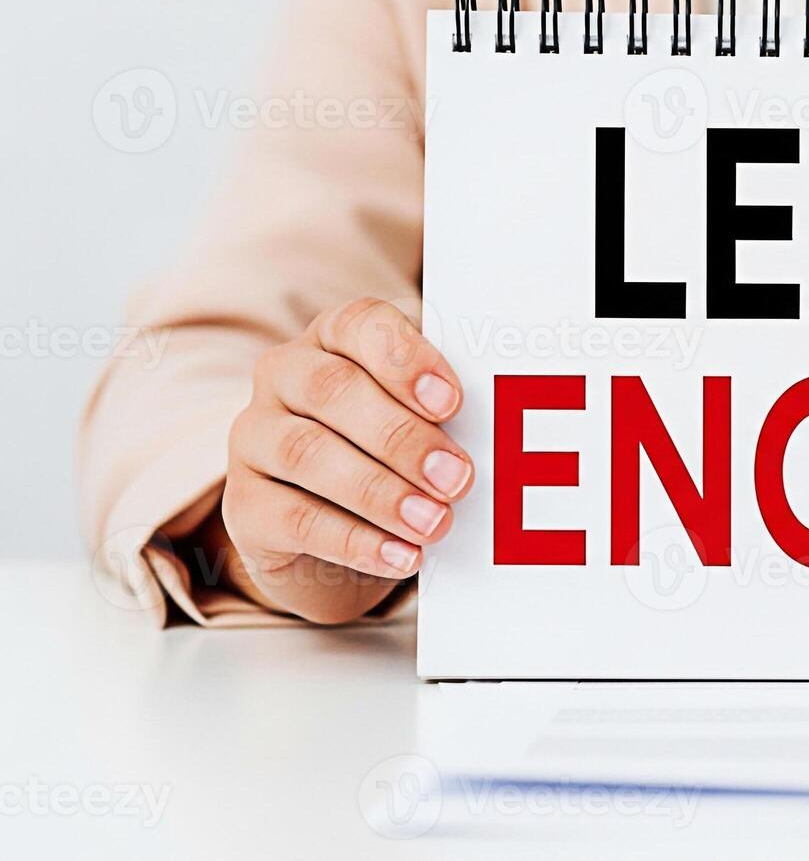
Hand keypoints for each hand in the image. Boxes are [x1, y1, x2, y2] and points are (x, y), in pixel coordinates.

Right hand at [222, 298, 471, 622]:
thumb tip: (494, 434)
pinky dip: (356, 541)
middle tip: (457, 478)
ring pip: (308, 453)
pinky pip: (295, 518)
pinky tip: (401, 555)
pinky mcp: (244, 505)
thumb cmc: (393, 458)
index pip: (360, 324)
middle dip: (402, 437)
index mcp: (332, 339)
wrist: (336, 538)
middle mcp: (283, 376)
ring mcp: (254, 438)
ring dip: (381, 492)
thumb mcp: (423, 425)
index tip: (452, 402)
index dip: (405, 359)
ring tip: (433, 522)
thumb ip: (444, 415)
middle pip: (334, 390)